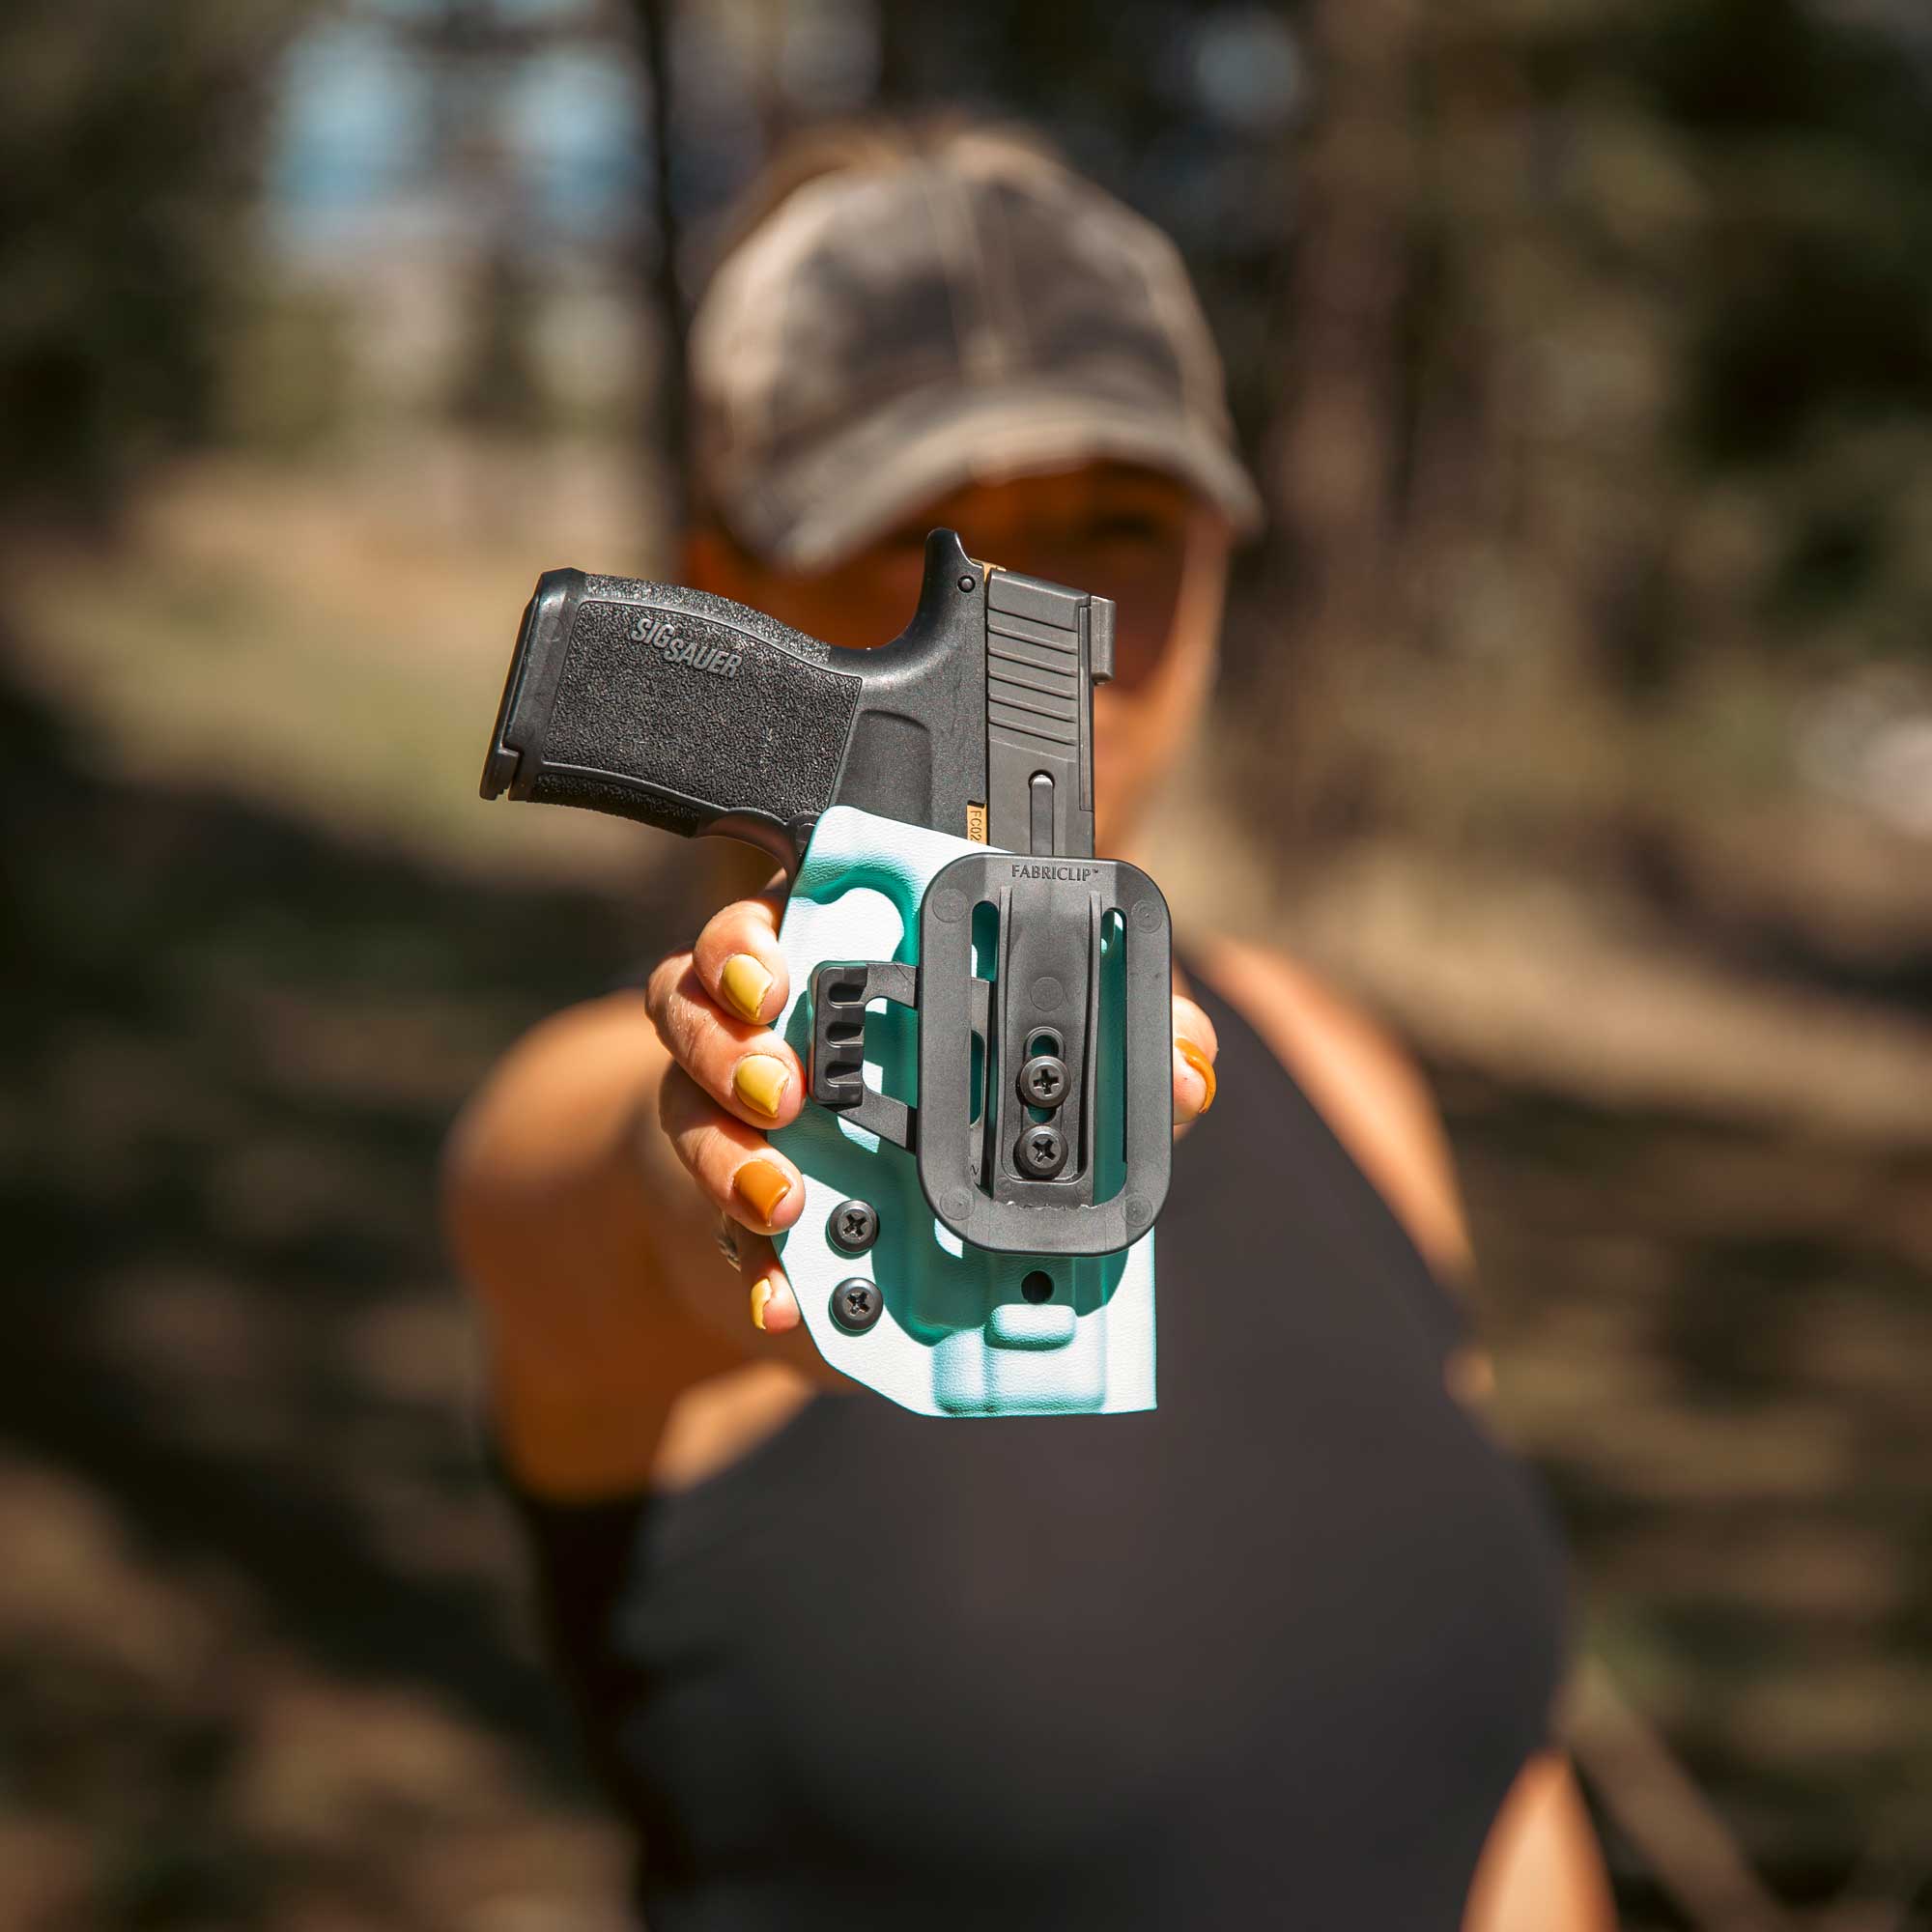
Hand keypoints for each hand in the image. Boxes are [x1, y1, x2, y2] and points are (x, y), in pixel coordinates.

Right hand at [644, 893, 1219, 1338]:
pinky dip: (744, 1264)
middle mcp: (775, 1025)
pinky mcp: (719, 1206)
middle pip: (707, 990)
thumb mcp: (1041, 1099)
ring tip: (783, 1199)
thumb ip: (1120, 1072)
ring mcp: (732, 1111)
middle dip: (731, 1034)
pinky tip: (780, 1296)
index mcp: (851, 966)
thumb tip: (1189, 1070)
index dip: (763, 932)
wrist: (854, 1248)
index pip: (787, 914)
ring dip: (728, 1147)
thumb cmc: (949, 1134)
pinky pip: (705, 1224)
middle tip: (782, 1086)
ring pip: (687, 1096)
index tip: (782, 969)